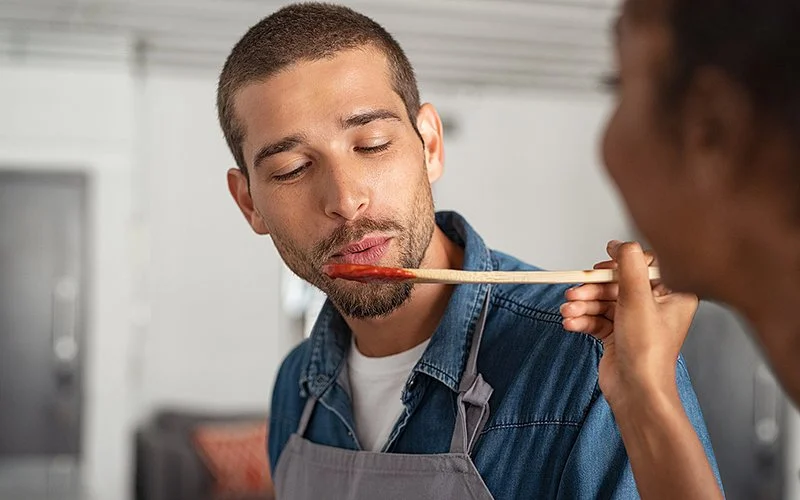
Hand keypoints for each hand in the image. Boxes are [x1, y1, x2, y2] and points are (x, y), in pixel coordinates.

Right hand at [560, 241, 698, 407]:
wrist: (636, 393)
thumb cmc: (648, 353)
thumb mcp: (637, 300)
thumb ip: (629, 266)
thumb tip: (621, 243)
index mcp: (672, 295)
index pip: (644, 267)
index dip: (619, 264)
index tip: (601, 265)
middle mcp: (655, 306)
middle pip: (616, 284)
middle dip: (592, 289)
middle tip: (574, 292)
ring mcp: (635, 321)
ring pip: (603, 301)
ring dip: (582, 305)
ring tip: (568, 312)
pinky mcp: (618, 335)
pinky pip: (596, 318)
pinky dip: (582, 320)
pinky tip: (571, 324)